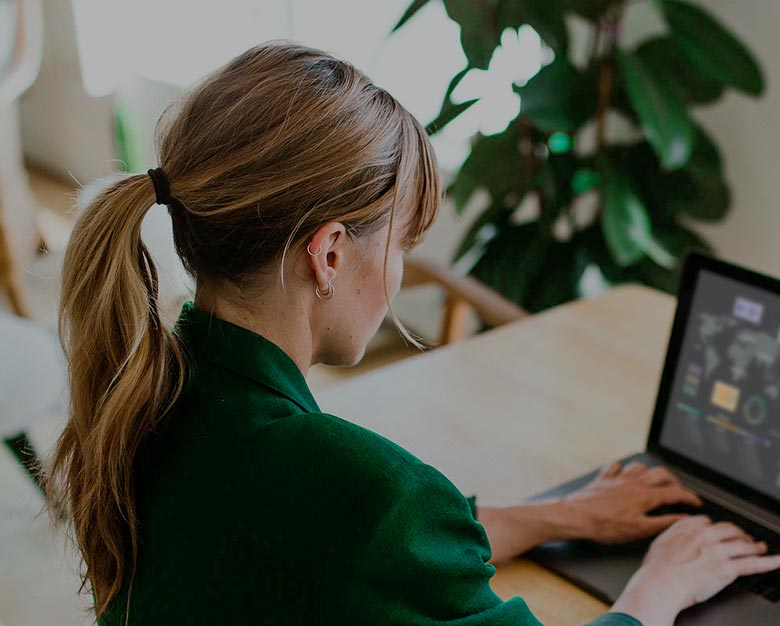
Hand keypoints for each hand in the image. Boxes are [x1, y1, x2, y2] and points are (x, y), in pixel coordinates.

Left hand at [564, 460, 701, 543]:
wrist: (576, 516)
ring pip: (639, 466)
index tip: (696, 503)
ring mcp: (617, 478)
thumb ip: (663, 523)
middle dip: (674, 481)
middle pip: (661, 474)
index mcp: (644, 496)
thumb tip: (683, 519)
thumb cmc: (604, 526)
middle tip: (678, 492)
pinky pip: (616, 466)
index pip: (674, 492)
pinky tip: (623, 474)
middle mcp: (632, 482)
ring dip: (650, 472)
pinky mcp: (602, 479)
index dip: (689, 497)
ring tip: (653, 481)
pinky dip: (623, 468)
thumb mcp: (639, 529)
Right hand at [612, 515, 779, 625]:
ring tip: (760, 548)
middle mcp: (704, 534)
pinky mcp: (727, 568)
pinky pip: (753, 563)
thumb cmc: (654, 569)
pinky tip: (776, 561)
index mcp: (687, 526)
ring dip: (754, 546)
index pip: (708, 522)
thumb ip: (671, 537)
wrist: (659, 583)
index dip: (716, 528)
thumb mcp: (658, 544)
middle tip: (744, 539)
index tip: (719, 533)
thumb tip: (674, 540)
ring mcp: (718, 550)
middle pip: (729, 529)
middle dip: (739, 534)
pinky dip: (768, 562)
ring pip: (743, 544)